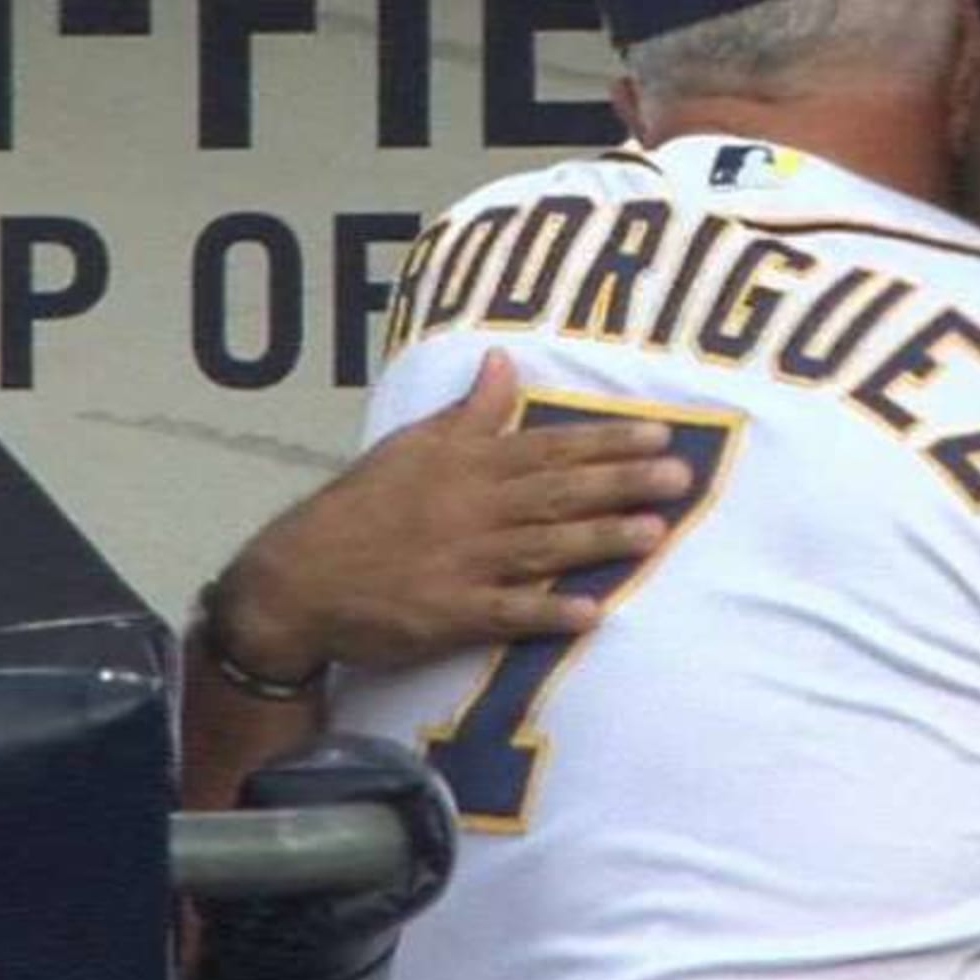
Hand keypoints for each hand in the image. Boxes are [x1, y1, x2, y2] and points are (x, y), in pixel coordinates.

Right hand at [215, 351, 691, 676]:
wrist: (299, 579)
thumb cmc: (361, 508)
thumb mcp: (409, 447)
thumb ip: (466, 412)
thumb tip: (502, 364)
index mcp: (465, 467)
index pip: (546, 448)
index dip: (604, 441)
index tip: (658, 434)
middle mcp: (472, 511)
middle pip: (556, 494)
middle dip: (620, 483)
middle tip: (680, 477)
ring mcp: (463, 565)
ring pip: (543, 549)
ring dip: (599, 540)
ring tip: (654, 533)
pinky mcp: (451, 616)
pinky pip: (506, 615)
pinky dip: (548, 614)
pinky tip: (591, 614)